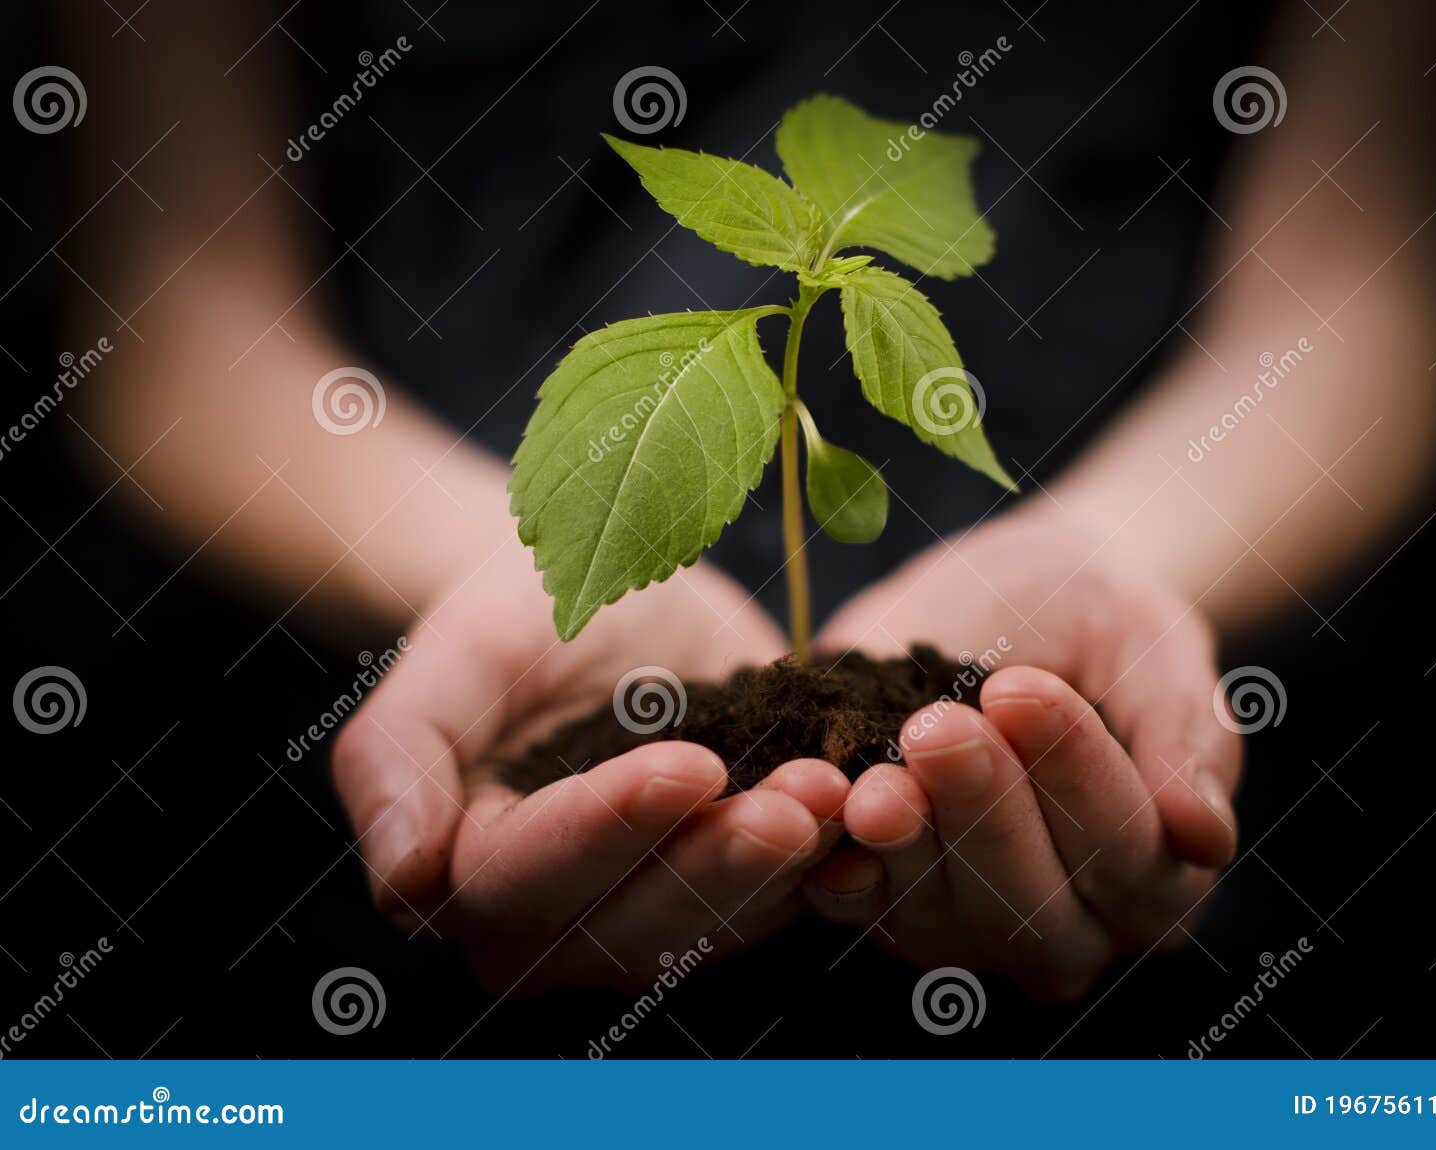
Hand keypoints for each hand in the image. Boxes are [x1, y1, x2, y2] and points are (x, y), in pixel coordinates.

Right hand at [331, 537, 847, 992]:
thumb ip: (399, 757)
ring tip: (841, 793)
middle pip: (638, 923)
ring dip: (787, 866)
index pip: (532, 875)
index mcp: (470, 875)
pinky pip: (786, 894)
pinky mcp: (735, 886)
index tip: (687, 767)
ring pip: (722, 921)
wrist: (603, 593)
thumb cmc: (513, 614)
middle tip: (798, 801)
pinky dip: (833, 860)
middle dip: (720, 864)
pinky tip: (876, 810)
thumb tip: (403, 878)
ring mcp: (654, 913)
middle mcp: (559, 923)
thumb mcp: (457, 652)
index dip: (609, 828)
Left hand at [808, 510, 1241, 999]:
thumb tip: (1206, 835)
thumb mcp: (1154, 648)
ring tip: (878, 769)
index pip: (1128, 855)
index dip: (1076, 776)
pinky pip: (852, 901)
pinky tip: (816, 801)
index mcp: (1158, 882)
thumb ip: (1184, 735)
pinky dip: (832, 857)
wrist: (1008, 597)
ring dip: (906, 843)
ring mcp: (967, 930)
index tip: (1022, 688)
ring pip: (939, 917)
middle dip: (982, 814)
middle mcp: (1068, 931)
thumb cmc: (1099, 623)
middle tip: (940, 724)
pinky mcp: (880, 904)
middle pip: (1030, 909)